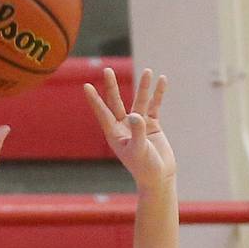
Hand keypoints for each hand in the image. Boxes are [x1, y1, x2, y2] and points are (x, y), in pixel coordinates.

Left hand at [85, 67, 174, 189]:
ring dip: (144, 87)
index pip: (103, 113)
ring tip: (149, 71)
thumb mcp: (140, 151)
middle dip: (112, 86)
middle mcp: (124, 126)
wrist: (160, 177)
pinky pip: (154, 106)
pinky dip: (158, 94)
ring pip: (139, 101)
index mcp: (115, 134)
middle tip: (107, 70)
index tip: (86, 86)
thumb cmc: (146, 168)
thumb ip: (137, 132)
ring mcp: (138, 124)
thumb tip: (136, 115)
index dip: (95, 100)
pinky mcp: (151, 124)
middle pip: (116, 102)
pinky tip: (162, 80)